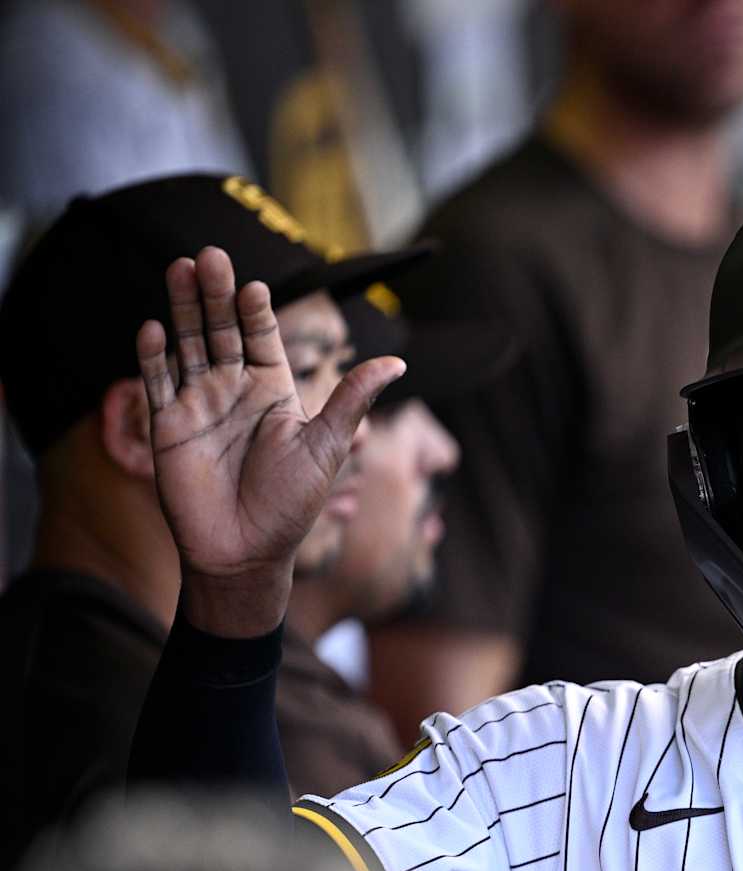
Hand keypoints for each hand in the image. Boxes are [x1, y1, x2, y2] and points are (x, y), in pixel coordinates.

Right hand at [136, 247, 403, 635]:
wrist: (246, 552)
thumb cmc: (292, 504)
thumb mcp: (327, 447)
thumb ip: (352, 400)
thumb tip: (397, 364)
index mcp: (274, 392)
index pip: (263, 338)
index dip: (257, 311)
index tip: (256, 284)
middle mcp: (234, 391)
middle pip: (222, 330)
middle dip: (215, 293)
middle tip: (209, 254)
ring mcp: (199, 405)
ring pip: (188, 345)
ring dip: (183, 308)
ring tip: (179, 267)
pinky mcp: (167, 426)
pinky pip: (158, 383)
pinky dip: (153, 355)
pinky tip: (154, 326)